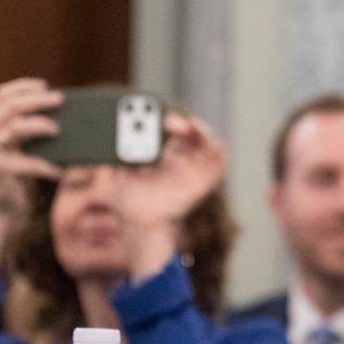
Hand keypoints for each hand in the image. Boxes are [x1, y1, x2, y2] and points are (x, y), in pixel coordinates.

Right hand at [0, 78, 63, 219]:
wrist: (0, 208)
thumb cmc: (19, 174)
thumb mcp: (24, 148)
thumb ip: (37, 131)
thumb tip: (72, 118)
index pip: (2, 95)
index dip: (23, 86)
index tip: (44, 85)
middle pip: (10, 105)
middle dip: (36, 99)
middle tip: (59, 99)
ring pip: (14, 127)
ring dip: (38, 124)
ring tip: (57, 129)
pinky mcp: (1, 171)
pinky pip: (26, 163)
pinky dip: (46, 165)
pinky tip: (61, 170)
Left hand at [115, 112, 226, 278]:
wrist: (143, 224)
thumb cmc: (132, 199)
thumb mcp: (123, 172)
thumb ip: (126, 154)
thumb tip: (123, 136)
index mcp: (161, 153)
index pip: (170, 130)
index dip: (169, 121)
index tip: (162, 119)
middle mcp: (178, 159)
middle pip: (190, 133)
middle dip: (185, 124)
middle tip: (174, 123)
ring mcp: (192, 170)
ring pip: (205, 145)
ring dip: (203, 133)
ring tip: (195, 127)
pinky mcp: (202, 183)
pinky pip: (217, 166)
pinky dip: (220, 155)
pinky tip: (216, 146)